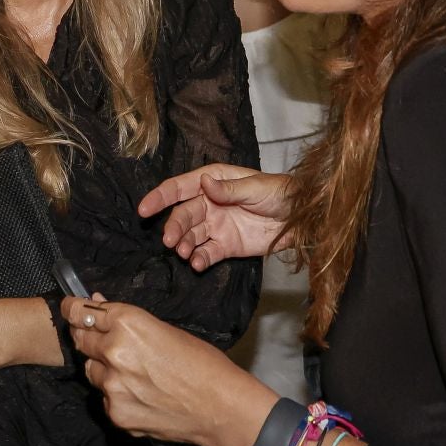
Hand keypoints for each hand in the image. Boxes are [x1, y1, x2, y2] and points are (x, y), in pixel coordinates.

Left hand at [61, 297, 275, 445]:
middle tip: (104, 341)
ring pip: (91, 371)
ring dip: (104, 368)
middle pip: (81, 340)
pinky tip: (142, 395)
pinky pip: (105, 398)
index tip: (70, 308)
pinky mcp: (115, 413)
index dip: (72, 309)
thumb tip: (98, 308)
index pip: (81, 312)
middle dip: (89, 338)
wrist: (221, 408)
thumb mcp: (166, 330)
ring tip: (135, 374)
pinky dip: (116, 395)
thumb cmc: (203, 365)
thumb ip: (127, 322)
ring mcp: (111, 385)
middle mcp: (113, 351)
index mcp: (128, 323)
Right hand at [137, 165, 291, 269]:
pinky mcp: (225, 245)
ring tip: (185, 253)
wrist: (302, 219)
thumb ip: (228, 189)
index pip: (179, 188)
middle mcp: (209, 203)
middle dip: (174, 227)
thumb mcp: (256, 187)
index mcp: (213, 181)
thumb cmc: (281, 193)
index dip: (160, 197)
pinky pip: (206, 253)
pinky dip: (199, 259)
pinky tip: (197, 263)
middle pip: (183, 215)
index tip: (144, 209)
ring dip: (184, 244)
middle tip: (171, 241)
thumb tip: (204, 184)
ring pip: (191, 235)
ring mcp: (216, 225)